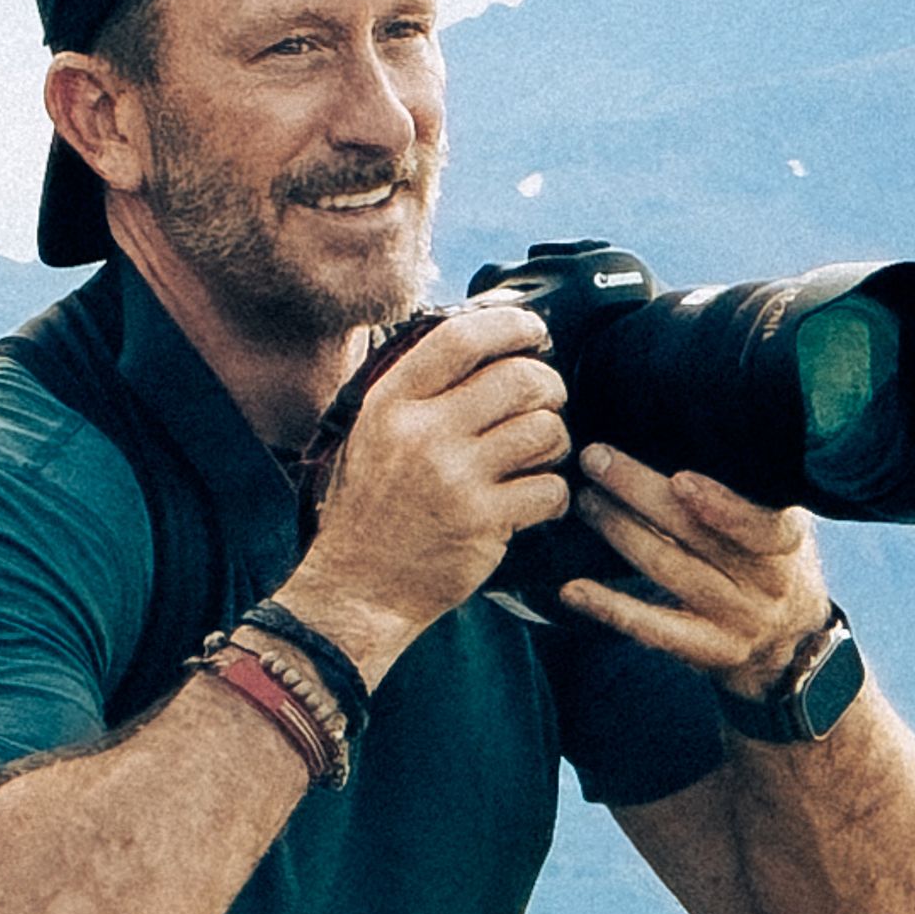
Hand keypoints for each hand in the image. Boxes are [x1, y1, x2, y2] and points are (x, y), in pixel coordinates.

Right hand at [279, 306, 569, 680]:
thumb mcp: (372, 434)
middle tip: (547, 402)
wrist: (358, 588)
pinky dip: (556, 494)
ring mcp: (455, 478)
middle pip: (520, 379)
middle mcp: (423, 433)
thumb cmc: (371, 509)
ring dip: (556, 440)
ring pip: (544, 430)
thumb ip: (418, 390)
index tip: (534, 331)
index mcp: (392, 403)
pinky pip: (550, 487)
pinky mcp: (484, 521)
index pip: (461, 339)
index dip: (511, 325)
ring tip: (540, 455)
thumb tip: (482, 342)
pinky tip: (538, 500)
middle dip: (549, 386)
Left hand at [559, 445, 832, 697]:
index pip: (759, 525)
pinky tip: (571, 590)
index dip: (721, 506)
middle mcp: (763, 584)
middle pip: (696, 538)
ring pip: (667, 571)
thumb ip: (749, 487)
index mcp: (785, 543)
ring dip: (618, 531)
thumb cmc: (773, 561)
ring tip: (584, 500)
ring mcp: (733, 620)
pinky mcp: (704, 650)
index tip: (681, 479)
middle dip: (640, 493)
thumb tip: (701, 417)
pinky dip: (608, 606)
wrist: (791, 642)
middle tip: (596, 458)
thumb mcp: (781, 522)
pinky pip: (650, 628)